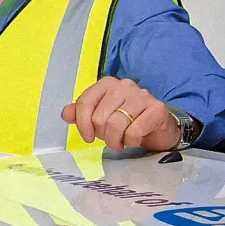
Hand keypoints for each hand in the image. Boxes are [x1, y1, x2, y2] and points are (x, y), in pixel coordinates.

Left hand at [62, 77, 179, 151]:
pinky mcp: (156, 108)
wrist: (158, 129)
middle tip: (111, 138)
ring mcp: (142, 95)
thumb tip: (66, 113)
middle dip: (103, 135)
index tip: (88, 137)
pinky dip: (132, 141)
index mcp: (107, 84)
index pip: (84, 103)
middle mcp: (124, 85)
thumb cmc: (127, 122)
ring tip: (122, 141)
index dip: (82, 124)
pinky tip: (135, 138)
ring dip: (116, 140)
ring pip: (115, 125)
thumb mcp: (100, 117)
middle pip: (99, 118)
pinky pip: (134, 131)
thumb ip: (81, 114)